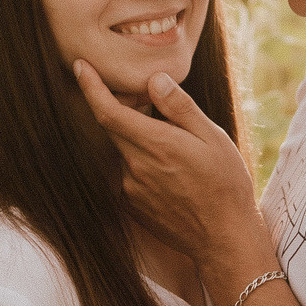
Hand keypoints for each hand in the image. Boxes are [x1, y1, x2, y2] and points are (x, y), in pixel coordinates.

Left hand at [73, 61, 272, 277]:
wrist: (224, 239)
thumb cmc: (226, 184)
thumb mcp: (213, 138)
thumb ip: (179, 107)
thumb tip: (154, 80)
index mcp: (156, 144)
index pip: (108, 111)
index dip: (89, 86)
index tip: (80, 66)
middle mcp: (136, 166)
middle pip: (114, 128)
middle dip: (124, 111)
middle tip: (153, 108)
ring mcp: (131, 189)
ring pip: (125, 152)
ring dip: (141, 143)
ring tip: (179, 156)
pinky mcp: (131, 206)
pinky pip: (130, 175)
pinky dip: (144, 166)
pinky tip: (173, 178)